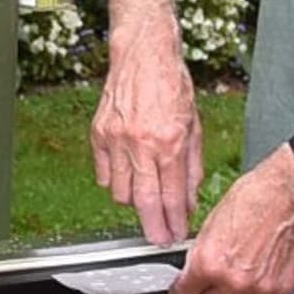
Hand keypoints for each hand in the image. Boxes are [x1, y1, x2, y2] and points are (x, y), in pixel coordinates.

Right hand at [92, 31, 205, 245]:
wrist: (144, 54)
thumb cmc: (172, 85)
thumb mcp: (194, 127)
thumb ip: (192, 168)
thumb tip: (189, 201)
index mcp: (170, 142)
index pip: (173, 196)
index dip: (175, 221)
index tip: (176, 235)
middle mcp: (141, 143)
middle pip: (144, 201)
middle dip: (153, 227)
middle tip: (159, 238)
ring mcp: (116, 140)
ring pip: (121, 193)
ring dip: (135, 204)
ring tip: (147, 202)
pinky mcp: (99, 134)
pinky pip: (105, 175)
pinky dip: (116, 183)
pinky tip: (129, 178)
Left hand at [174, 149, 293, 293]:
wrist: (289, 195)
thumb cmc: (253, 200)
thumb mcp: (209, 224)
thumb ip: (198, 255)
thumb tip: (190, 271)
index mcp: (209, 264)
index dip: (181, 288)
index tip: (183, 287)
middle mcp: (233, 281)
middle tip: (207, 283)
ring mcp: (259, 289)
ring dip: (232, 293)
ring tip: (239, 267)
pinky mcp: (280, 290)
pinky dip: (256, 292)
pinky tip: (256, 271)